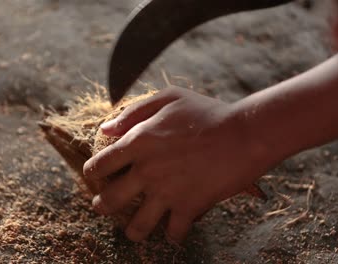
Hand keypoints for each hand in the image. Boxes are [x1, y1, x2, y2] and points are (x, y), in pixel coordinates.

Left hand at [83, 86, 271, 242]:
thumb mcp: (169, 98)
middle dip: (102, 206)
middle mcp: (146, 171)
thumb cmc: (208, 112)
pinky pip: (173, 232)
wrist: (244, 133)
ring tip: (134, 231)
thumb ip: (134, 111)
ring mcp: (166, 192)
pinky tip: (173, 232)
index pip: (100, 165)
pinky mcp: (188, 207)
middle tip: (103, 207)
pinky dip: (172, 235)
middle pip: (110, 200)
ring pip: (137, 226)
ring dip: (133, 230)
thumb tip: (105, 128)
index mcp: (138, 142)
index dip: (92, 173)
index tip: (95, 176)